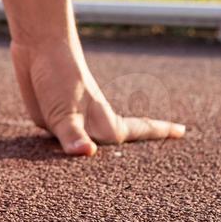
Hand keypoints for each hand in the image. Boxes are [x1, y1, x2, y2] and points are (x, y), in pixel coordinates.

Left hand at [11, 38, 185, 155]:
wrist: (37, 49)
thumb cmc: (60, 76)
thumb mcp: (65, 111)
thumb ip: (73, 136)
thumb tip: (87, 153)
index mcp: (105, 126)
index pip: (139, 132)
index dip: (160, 132)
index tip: (183, 130)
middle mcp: (91, 128)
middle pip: (114, 149)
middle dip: (128, 158)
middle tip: (153, 168)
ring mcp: (71, 126)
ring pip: (86, 149)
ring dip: (93, 159)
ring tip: (109, 172)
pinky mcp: (51, 122)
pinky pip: (60, 144)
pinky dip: (64, 151)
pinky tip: (63, 158)